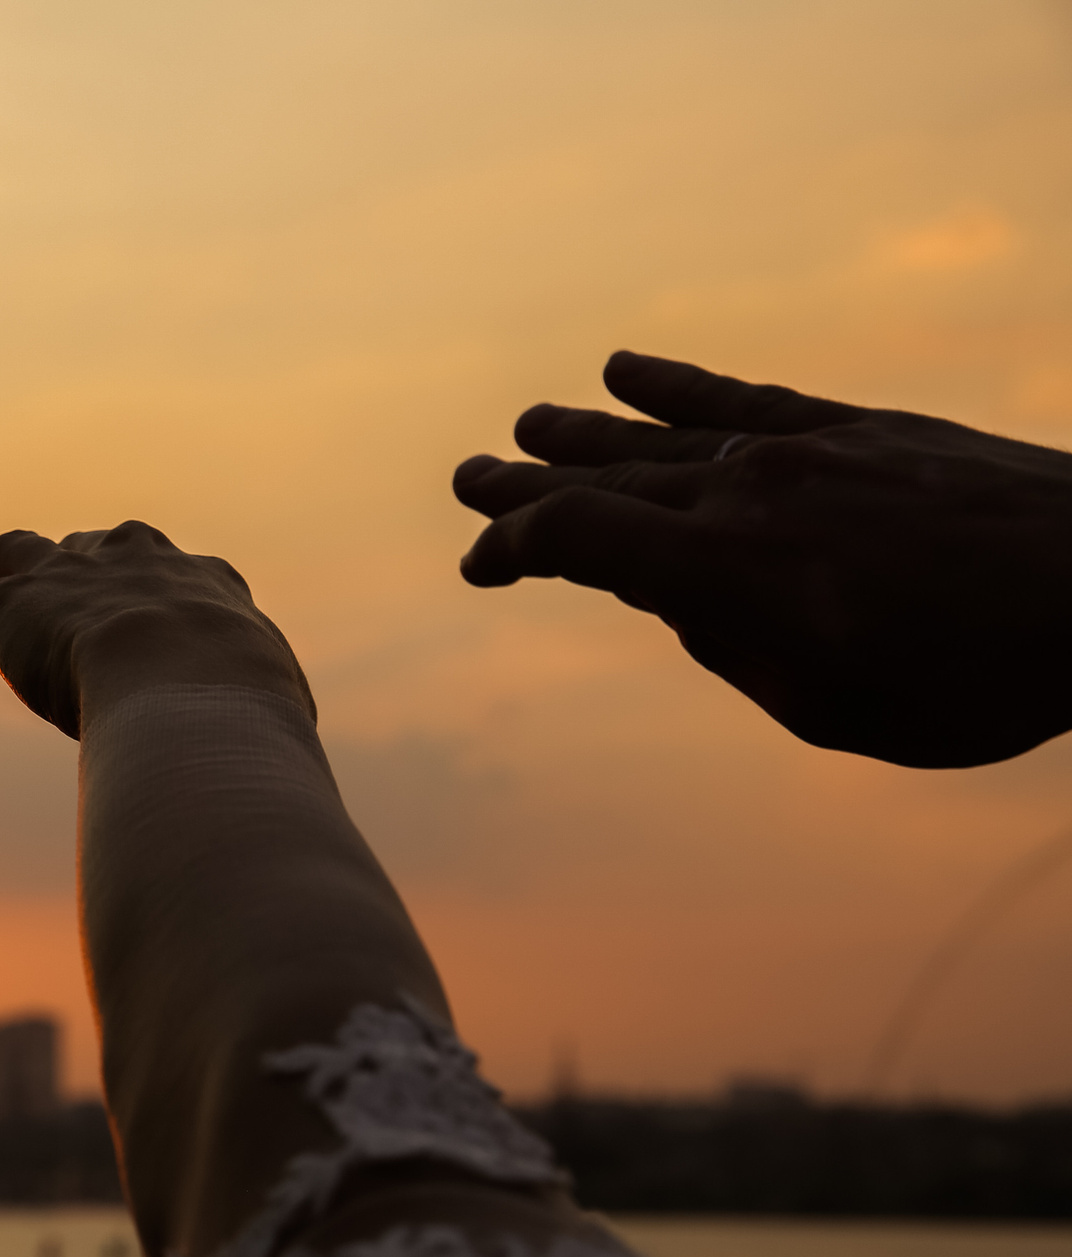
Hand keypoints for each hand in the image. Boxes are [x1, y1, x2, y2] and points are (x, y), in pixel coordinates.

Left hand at [0, 521, 312, 738]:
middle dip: (78, 565)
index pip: (174, 572)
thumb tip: (278, 790)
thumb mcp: (275, 722)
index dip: (156, 591)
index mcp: (203, 584)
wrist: (191, 689)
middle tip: (61, 585)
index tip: (151, 608)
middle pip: (93, 550)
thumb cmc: (246, 719)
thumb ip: (265, 737)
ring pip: (18, 554)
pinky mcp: (4, 604)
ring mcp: (66, 577)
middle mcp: (132, 561)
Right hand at [454, 352, 1071, 767]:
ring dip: (584, 432)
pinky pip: (741, 397)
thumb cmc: (973, 676)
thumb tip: (680, 600)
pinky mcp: (857, 426)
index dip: (512, 549)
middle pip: (604, 479)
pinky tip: (626, 368)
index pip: (578, 540)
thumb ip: (732, 648)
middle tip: (466, 480)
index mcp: (724, 570)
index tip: (477, 567)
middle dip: (525, 485)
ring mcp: (801, 449)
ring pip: (661, 434)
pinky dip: (675, 385)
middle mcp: (745, 492)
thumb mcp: (829, 704)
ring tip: (528, 425)